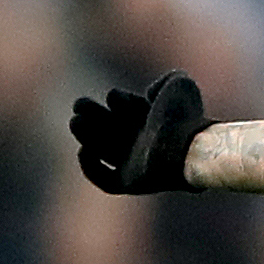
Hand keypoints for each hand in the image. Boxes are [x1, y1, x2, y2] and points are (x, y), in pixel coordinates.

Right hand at [71, 70, 210, 193]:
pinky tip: (84, 150)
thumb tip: (151, 92)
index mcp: (156, 121)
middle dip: (92, 114)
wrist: (187, 147)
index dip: (117, 100)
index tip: (113, 97)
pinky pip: (107, 182)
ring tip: (76, 121)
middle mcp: (145, 143)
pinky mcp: (131, 183)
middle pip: (111, 129)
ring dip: (86, 135)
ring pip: (103, 151)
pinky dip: (91, 168)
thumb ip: (167, 80)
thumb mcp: (179, 85)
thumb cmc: (183, 117)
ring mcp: (137, 164)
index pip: (129, 110)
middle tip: (79, 104)